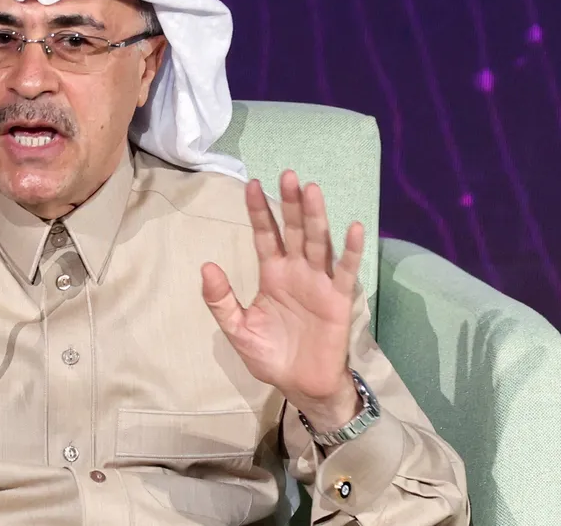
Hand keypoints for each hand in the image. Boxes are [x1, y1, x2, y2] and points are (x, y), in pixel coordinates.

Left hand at [201, 171, 364, 430]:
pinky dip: (350, 251)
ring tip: (312, 190)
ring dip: (316, 217)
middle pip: (292, 230)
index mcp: (272, 274)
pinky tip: (353, 227)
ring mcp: (319, 282)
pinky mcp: (339, 299)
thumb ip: (221, 300)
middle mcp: (296, 271)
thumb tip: (207, 265)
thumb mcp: (238, 329)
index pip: (264, 235)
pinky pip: (346, 271)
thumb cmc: (271, 355)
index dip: (259, 211)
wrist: (301, 385)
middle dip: (289, 203)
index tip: (251, 184)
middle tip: (287, 174)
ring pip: (317, 242)